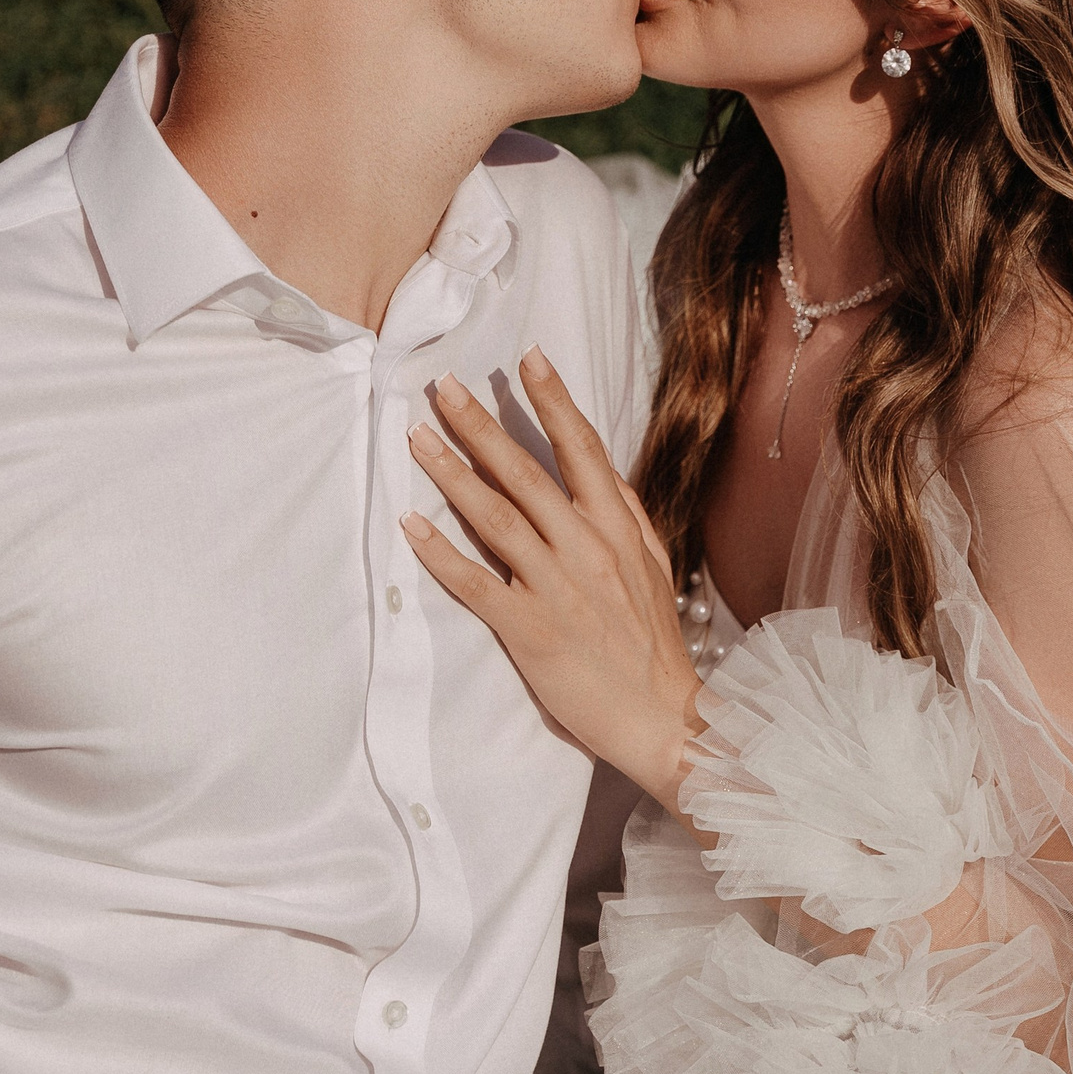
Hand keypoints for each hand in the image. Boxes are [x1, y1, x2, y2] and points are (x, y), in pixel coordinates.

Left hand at [402, 350, 705, 813]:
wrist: (661, 716)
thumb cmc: (652, 644)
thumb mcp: (653, 568)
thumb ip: (625, 517)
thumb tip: (600, 472)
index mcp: (617, 529)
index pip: (582, 450)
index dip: (554, 401)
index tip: (528, 357)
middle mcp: (586, 548)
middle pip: (525, 474)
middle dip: (481, 425)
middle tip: (443, 386)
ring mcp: (556, 587)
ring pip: (496, 518)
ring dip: (452, 474)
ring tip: (417, 438)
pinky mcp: (529, 629)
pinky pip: (476, 583)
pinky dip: (441, 553)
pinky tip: (411, 524)